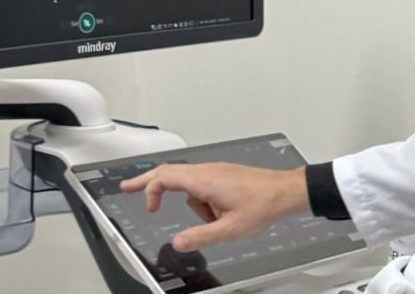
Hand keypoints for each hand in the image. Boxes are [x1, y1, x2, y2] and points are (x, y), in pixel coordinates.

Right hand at [119, 162, 308, 251]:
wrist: (286, 192)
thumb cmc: (263, 204)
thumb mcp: (230, 229)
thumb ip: (201, 236)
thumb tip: (178, 243)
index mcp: (205, 180)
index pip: (165, 177)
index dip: (150, 190)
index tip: (149, 208)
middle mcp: (208, 171)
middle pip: (169, 171)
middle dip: (149, 182)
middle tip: (128, 188)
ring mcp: (216, 171)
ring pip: (190, 185)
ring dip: (195, 206)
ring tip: (218, 221)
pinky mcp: (223, 175)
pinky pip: (203, 186)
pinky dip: (205, 202)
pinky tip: (222, 214)